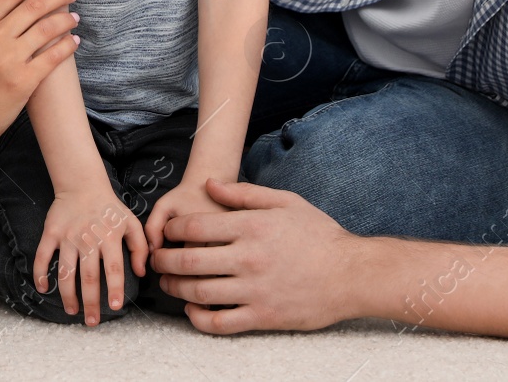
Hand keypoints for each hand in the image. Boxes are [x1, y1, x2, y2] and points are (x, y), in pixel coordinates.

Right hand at [33, 184, 148, 324]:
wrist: (82, 184)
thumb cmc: (110, 208)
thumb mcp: (131, 222)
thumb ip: (140, 247)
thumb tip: (141, 272)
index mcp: (109, 237)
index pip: (113, 268)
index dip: (114, 288)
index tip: (114, 307)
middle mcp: (88, 239)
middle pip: (88, 276)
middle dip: (90, 302)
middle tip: (92, 322)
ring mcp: (68, 237)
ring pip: (65, 272)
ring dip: (67, 295)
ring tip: (72, 311)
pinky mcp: (51, 233)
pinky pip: (42, 256)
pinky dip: (40, 273)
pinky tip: (43, 289)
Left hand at [150, 177, 354, 333]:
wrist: (351, 274)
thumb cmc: (319, 235)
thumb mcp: (284, 201)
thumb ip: (243, 193)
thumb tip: (209, 185)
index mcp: (252, 226)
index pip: (195, 226)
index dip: (172, 229)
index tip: (166, 232)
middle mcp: (248, 258)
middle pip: (188, 260)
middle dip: (163, 260)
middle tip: (156, 259)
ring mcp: (254, 290)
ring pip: (198, 292)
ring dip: (175, 288)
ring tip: (168, 282)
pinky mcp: (262, 316)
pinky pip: (220, 322)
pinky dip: (198, 318)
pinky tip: (192, 310)